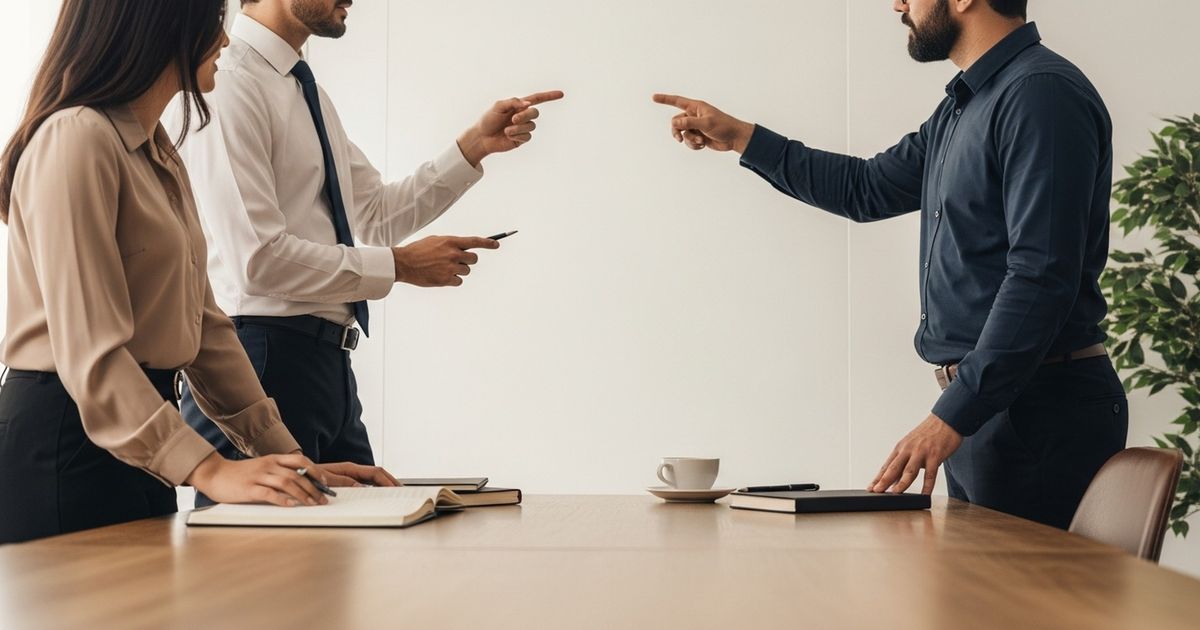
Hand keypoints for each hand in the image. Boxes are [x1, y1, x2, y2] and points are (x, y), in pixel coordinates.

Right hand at [186, 451, 328, 505]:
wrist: (214, 473)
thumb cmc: (240, 474)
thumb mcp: (263, 468)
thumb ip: (279, 472)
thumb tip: (301, 483)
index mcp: (273, 459)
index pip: (300, 460)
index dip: (315, 470)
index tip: (325, 482)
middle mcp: (268, 465)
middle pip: (297, 474)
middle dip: (313, 487)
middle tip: (323, 499)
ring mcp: (258, 476)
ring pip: (286, 483)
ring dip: (302, 494)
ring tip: (312, 504)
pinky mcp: (248, 488)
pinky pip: (268, 493)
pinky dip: (282, 499)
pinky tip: (291, 505)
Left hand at [310, 461, 399, 486]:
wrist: (297, 475)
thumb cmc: (309, 476)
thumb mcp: (326, 481)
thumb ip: (343, 482)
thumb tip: (361, 486)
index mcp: (349, 468)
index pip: (375, 472)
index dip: (387, 480)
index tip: (395, 488)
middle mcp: (352, 470)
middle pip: (378, 474)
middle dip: (391, 481)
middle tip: (401, 491)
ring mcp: (351, 475)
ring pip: (373, 478)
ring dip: (385, 484)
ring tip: (395, 493)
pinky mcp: (347, 481)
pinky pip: (366, 483)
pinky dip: (376, 487)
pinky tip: (379, 494)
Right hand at [392, 235, 498, 286]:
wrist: (403, 263)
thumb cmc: (418, 250)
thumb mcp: (435, 241)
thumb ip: (451, 244)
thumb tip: (463, 248)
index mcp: (451, 241)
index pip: (475, 241)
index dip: (488, 243)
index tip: (497, 244)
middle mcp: (453, 254)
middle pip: (474, 259)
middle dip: (468, 261)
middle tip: (457, 261)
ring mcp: (450, 267)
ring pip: (466, 271)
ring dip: (459, 271)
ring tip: (443, 268)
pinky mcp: (446, 279)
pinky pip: (459, 281)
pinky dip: (453, 280)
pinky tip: (441, 276)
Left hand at [457, 90, 564, 165]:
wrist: (482, 137)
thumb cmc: (488, 119)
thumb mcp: (498, 106)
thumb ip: (513, 102)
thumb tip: (528, 104)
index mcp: (518, 105)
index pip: (537, 99)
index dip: (549, 96)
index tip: (561, 94)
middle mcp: (523, 116)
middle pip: (535, 113)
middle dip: (525, 115)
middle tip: (513, 119)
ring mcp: (523, 128)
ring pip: (531, 126)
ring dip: (519, 127)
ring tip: (506, 130)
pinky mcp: (522, 139)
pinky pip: (527, 136)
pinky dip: (518, 136)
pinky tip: (508, 136)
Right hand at [651, 93, 755, 152]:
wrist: (734, 138)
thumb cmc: (723, 126)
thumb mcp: (706, 123)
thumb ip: (689, 123)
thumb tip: (675, 123)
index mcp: (696, 107)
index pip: (677, 101)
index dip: (665, 99)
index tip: (653, 97)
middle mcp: (694, 116)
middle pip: (676, 122)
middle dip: (677, 131)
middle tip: (679, 138)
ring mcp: (696, 127)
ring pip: (682, 134)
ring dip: (689, 140)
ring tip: (700, 142)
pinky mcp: (698, 137)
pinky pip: (688, 142)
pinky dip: (694, 145)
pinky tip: (703, 145)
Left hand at [869, 413, 962, 494]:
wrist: (945, 421)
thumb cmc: (928, 435)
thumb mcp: (912, 446)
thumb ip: (904, 463)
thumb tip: (895, 481)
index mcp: (901, 448)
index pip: (887, 465)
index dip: (878, 478)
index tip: (870, 488)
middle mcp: (908, 450)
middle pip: (894, 467)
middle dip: (884, 480)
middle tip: (877, 491)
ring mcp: (921, 452)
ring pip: (910, 470)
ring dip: (902, 483)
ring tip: (895, 493)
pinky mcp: (935, 455)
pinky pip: (930, 474)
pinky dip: (927, 486)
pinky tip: (924, 495)